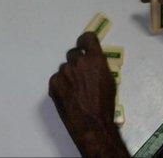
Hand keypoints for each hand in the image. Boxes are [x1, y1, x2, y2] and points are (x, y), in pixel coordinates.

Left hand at [49, 32, 128, 156]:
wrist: (92, 124)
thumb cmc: (105, 104)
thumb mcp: (109, 80)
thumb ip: (98, 66)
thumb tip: (92, 63)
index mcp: (95, 59)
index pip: (87, 38)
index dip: (85, 41)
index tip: (84, 46)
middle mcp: (78, 62)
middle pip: (73, 54)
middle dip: (77, 62)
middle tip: (80, 76)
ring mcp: (64, 72)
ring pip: (64, 68)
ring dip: (68, 75)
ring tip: (75, 91)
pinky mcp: (53, 83)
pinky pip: (56, 79)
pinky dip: (61, 85)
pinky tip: (68, 96)